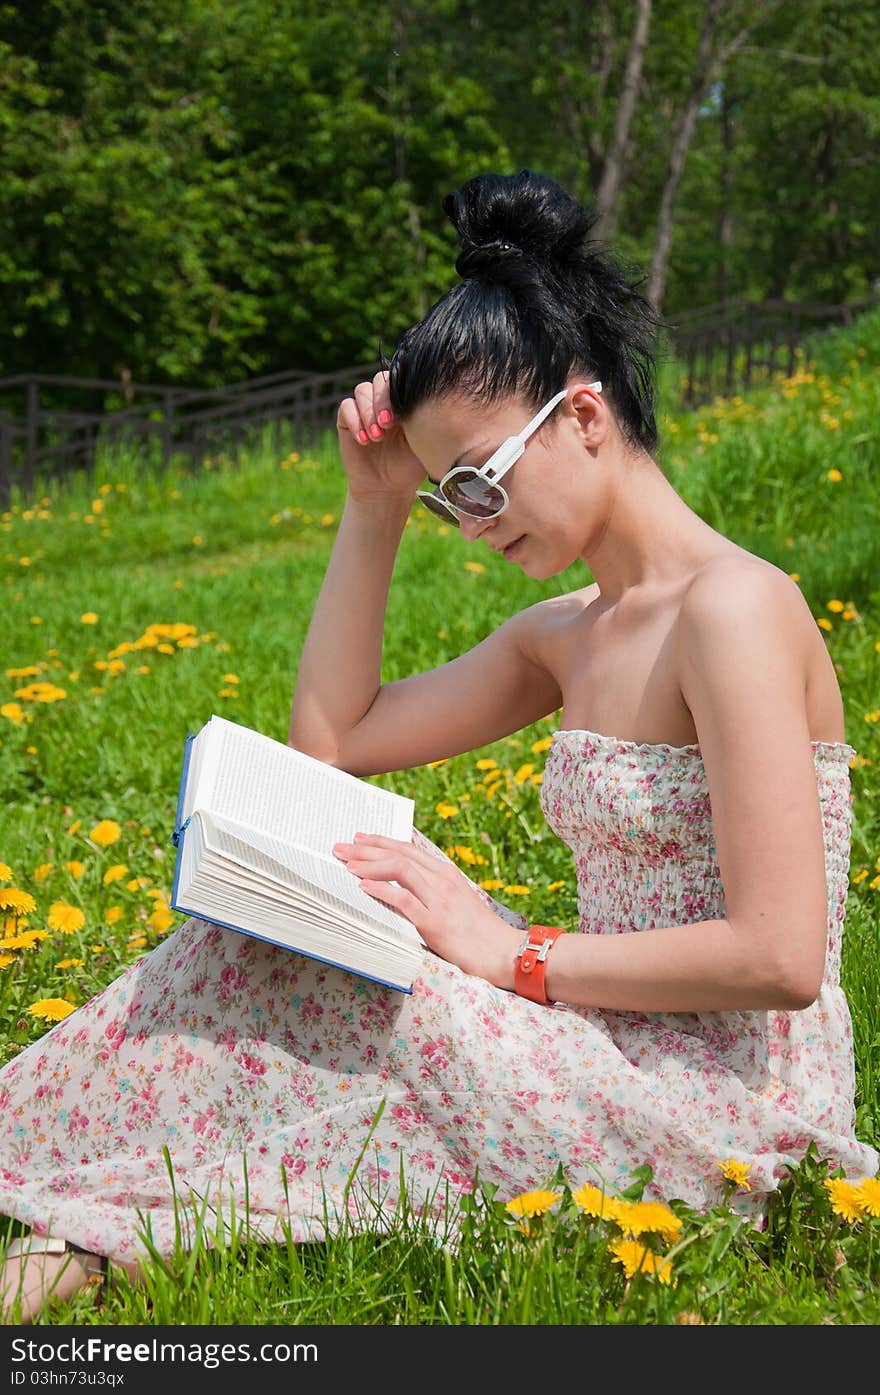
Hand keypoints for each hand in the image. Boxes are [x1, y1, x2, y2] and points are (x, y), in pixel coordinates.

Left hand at [332, 833, 520, 987]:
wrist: (503, 952)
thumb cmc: (478, 932)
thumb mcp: (455, 902)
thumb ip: (432, 890)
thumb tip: (402, 886)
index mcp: (446, 873)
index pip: (407, 850)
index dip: (380, 842)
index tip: (358, 839)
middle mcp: (441, 880)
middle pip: (399, 855)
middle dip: (367, 849)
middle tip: (341, 847)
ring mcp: (439, 900)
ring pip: (400, 870)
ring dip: (369, 865)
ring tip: (347, 864)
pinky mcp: (435, 923)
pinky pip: (404, 901)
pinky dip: (382, 891)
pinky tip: (363, 886)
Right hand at [336, 370, 425, 505]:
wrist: (387, 489)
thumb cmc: (409, 467)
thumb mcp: (422, 442)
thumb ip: (423, 419)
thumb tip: (429, 400)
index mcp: (405, 402)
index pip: (399, 380)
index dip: (397, 394)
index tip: (400, 419)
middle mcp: (384, 402)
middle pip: (379, 380)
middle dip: (382, 401)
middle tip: (387, 426)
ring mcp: (365, 409)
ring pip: (362, 390)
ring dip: (368, 412)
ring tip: (376, 437)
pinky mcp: (347, 421)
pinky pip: (346, 406)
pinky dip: (354, 420)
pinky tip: (364, 441)